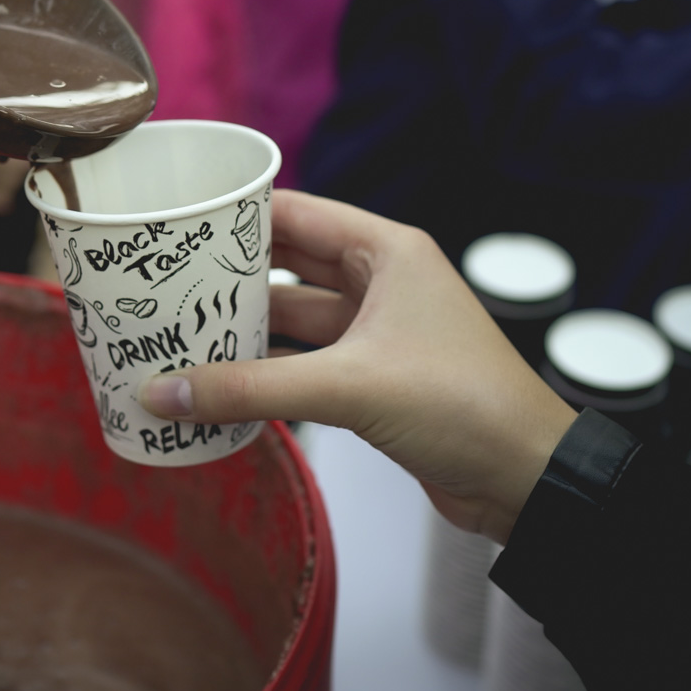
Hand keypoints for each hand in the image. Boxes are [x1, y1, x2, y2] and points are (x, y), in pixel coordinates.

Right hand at [138, 191, 576, 545]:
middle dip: (230, 278)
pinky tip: (219, 386)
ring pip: (294, 321)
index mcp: (388, 253)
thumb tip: (165, 392)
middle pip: (288, 267)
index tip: (179, 221)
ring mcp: (378, 333)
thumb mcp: (349, 387)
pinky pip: (305, 366)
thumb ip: (251, 389)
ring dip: (244, 332)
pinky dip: (266, 375)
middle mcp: (383, 283)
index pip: (297, 213)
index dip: (237, 215)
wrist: (527, 478)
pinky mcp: (375, 380)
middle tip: (163, 283)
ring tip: (177, 336)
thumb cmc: (466, 406)